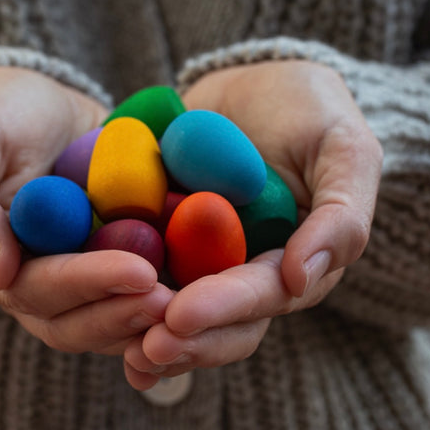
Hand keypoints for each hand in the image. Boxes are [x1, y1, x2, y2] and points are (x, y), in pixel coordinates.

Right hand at [0, 67, 172, 354]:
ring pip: (106, 321)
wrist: (50, 106)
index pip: (35, 289)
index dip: (87, 284)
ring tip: (196, 304)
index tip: (139, 271)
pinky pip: (135, 296)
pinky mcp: (108, 269)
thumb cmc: (5, 112)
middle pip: (73, 321)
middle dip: (124, 313)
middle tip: (176, 300)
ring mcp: (72, 280)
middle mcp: (27, 284)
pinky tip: (206, 289)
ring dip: (148, 319)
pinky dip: (167, 297)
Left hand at [123, 60, 382, 387]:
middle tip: (142, 347)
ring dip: (145, 332)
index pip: (262, 296)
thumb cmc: (310, 111)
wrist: (254, 81)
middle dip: (183, 339)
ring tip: (117, 348)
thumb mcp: (343, 150)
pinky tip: (85, 310)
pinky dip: (114, 293)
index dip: (225, 310)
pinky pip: (136, 269)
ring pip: (174, 309)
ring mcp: (199, 258)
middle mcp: (243, 271)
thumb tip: (301, 280)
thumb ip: (341, 214)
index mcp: (291, 262)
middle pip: (217, 322)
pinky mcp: (160, 236)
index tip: (181, 316)